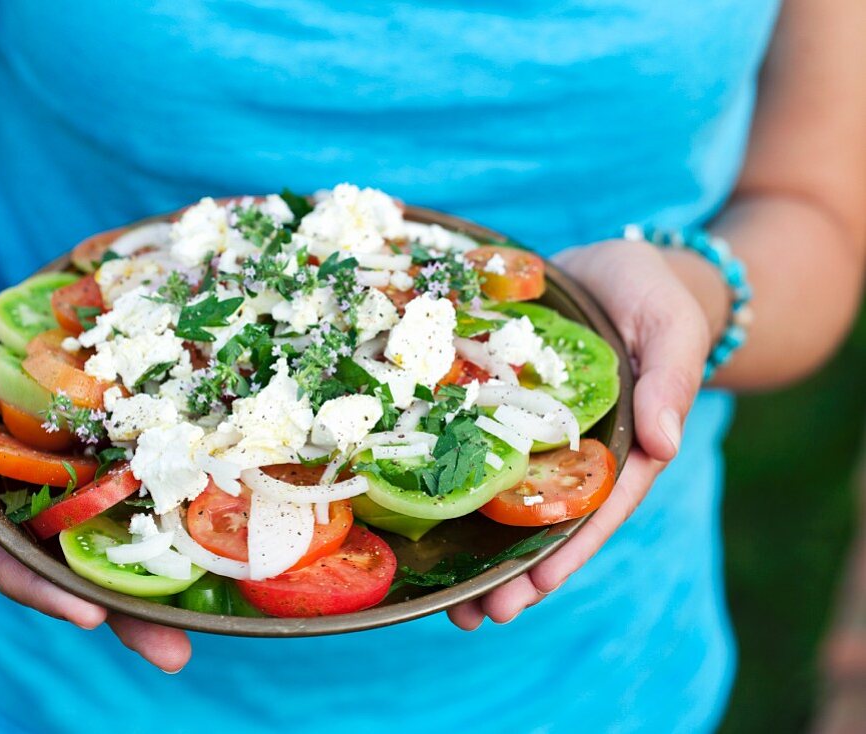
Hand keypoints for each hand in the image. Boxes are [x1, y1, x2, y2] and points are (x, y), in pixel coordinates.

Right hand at [0, 292, 191, 671]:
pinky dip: (182, 492)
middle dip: (129, 616)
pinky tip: (226, 511)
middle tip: (176, 654)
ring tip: (217, 608)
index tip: (92, 616)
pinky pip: (149, 467)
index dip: (52, 594)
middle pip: (86, 567)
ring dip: (170, 567)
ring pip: (128, 527)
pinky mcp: (112, 436)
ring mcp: (82, 472)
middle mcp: (43, 503)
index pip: (19, 567)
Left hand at [448, 239, 716, 628]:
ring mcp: (536, 437)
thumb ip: (671, 380)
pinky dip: (453, 490)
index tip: (539, 585)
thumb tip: (666, 441)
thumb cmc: (653, 295)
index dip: (571, 548)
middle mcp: (576, 452)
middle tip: (479, 616)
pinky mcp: (500, 413)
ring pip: (508, 506)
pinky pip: (476, 455)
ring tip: (449, 604)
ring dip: (482, 554)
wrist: (609, 264)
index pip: (600, 508)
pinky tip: (418, 522)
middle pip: (549, 525)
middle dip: (518, 574)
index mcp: (624, 445)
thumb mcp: (671, 327)